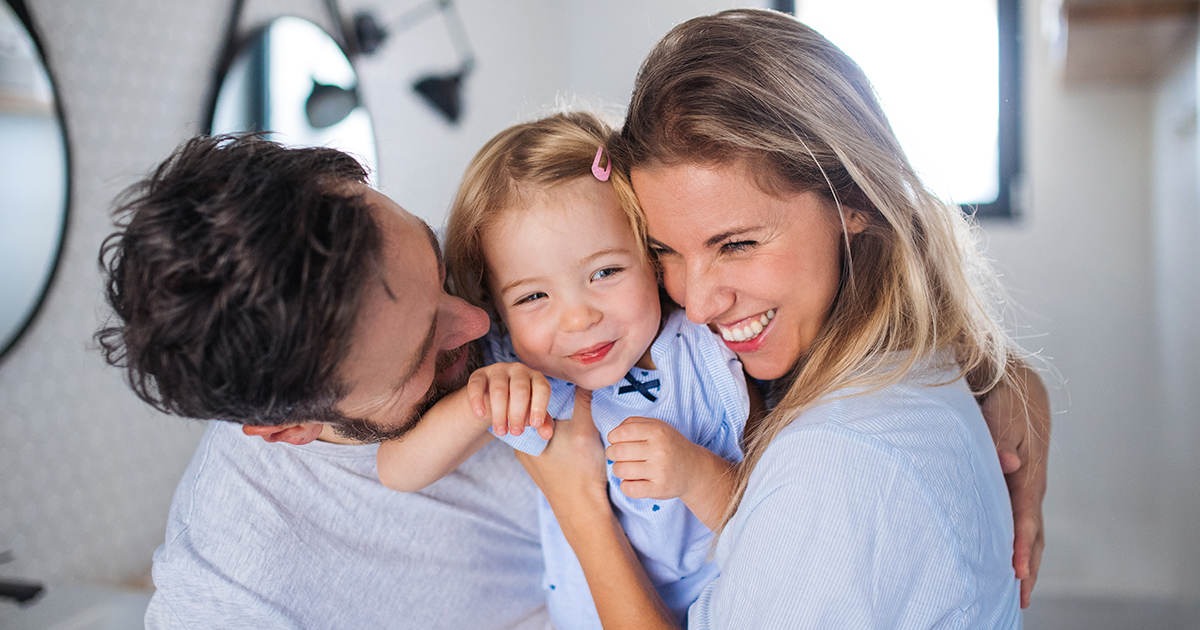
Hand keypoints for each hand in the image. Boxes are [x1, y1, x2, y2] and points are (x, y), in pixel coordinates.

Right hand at [466, 362, 551, 438]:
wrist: (493, 398)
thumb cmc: (519, 406)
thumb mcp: (531, 413)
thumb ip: (542, 423)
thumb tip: (547, 434)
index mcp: (536, 378)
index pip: (542, 389)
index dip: (539, 407)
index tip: (535, 425)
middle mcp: (519, 370)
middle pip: (520, 390)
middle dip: (518, 414)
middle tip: (516, 433)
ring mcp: (498, 370)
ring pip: (499, 389)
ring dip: (499, 413)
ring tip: (501, 431)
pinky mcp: (479, 374)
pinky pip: (477, 385)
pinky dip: (477, 400)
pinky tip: (480, 415)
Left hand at [515, 389, 608, 520]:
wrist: (583, 511)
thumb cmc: (581, 471)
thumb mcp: (585, 430)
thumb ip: (583, 401)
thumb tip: (585, 377)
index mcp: (524, 436)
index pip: (527, 403)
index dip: (544, 392)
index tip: (562, 389)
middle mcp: (521, 448)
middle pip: (533, 415)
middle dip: (550, 407)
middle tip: (570, 403)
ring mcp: (530, 460)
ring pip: (540, 431)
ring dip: (555, 423)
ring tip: (574, 422)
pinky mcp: (542, 469)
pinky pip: (546, 444)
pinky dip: (557, 438)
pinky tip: (573, 441)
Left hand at [605, 416, 704, 500]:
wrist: (694, 469)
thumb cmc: (669, 446)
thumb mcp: (657, 426)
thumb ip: (634, 423)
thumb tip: (613, 434)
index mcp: (657, 431)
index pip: (622, 432)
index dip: (612, 437)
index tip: (615, 441)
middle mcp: (659, 450)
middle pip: (618, 451)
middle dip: (612, 453)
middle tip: (617, 455)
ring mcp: (660, 470)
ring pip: (621, 470)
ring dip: (618, 469)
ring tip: (625, 468)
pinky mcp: (659, 488)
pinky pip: (630, 489)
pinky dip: (625, 486)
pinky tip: (631, 481)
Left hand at [981, 365, 1049, 608]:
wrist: (1014, 386)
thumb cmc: (1005, 400)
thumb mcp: (1002, 413)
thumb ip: (1001, 437)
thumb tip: (1007, 462)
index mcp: (1029, 473)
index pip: (1025, 517)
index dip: (1021, 545)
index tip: (1016, 572)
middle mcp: (1031, 485)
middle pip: (1033, 533)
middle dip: (1027, 566)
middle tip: (1019, 598)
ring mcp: (1026, 487)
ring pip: (1029, 530)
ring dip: (1025, 559)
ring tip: (1018, 591)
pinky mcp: (1017, 486)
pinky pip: (1020, 520)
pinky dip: (1018, 542)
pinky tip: (1007, 558)